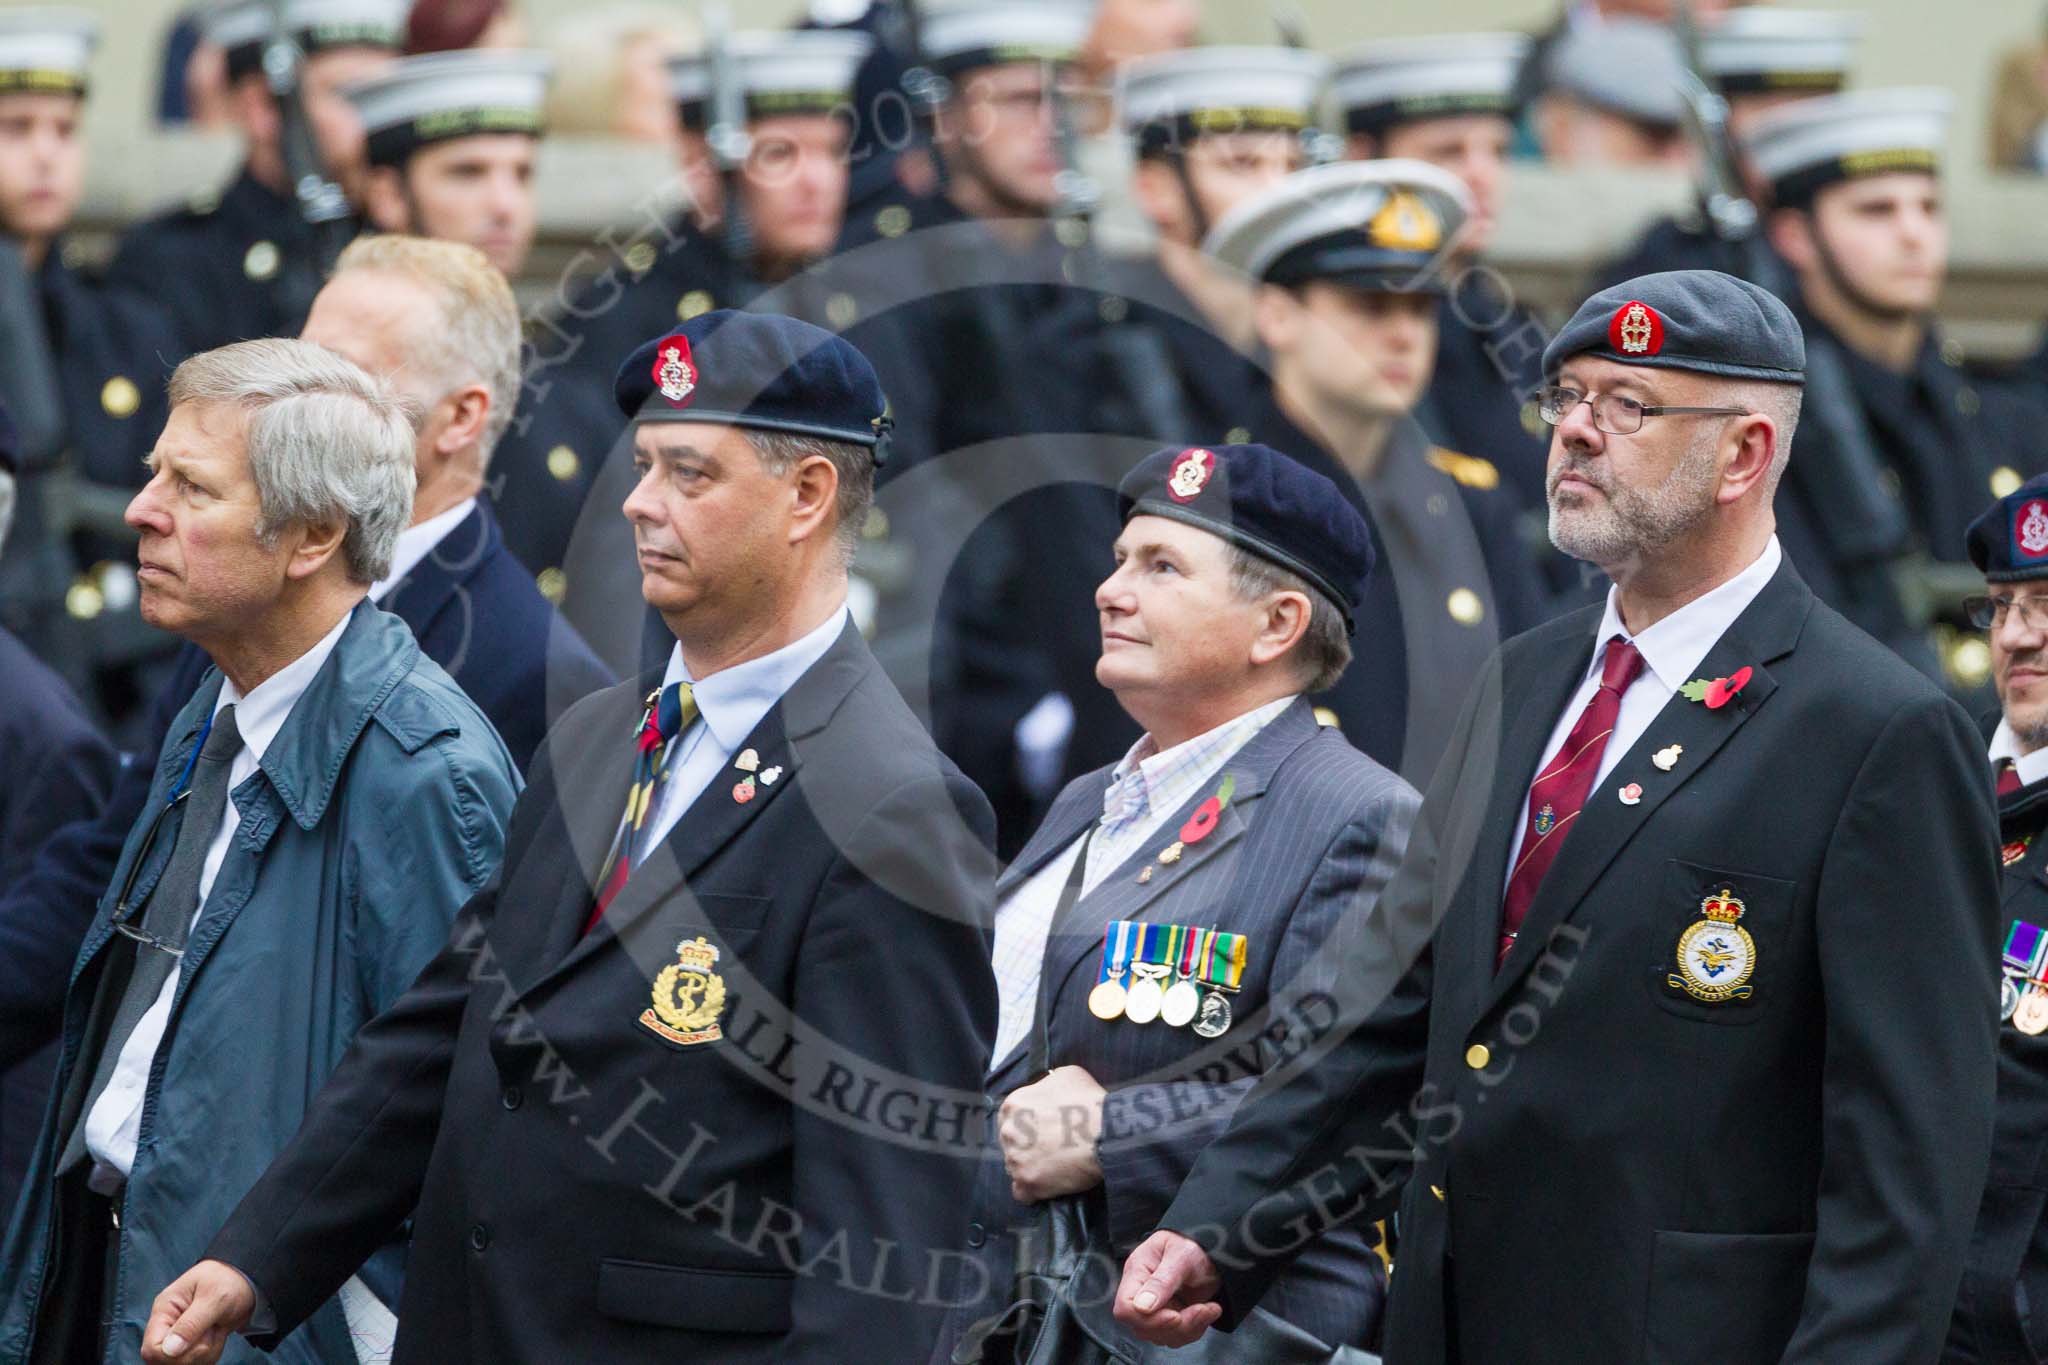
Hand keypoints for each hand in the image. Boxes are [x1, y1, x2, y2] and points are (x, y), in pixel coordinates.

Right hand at [142, 1260, 257, 1363]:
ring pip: (184, 1363)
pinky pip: (198, 1361)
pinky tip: (218, 1334)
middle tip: (212, 1329)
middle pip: (167, 1360)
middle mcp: (168, 1325)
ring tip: (216, 1328)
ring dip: (206, 1352)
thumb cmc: (229, 1280)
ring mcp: (180, 1336)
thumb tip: (169, 1350)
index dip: (172, 1355)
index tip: (198, 1341)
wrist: (245, 1281)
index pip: (151, 1348)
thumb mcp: (214, 1298)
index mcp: (165, 1310)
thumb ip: (192, 1324)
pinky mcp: (193, 1344)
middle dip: (194, 1352)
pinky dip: (212, 1353)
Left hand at [997, 1064, 1105, 1201]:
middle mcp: (1008, 1132)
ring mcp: (1015, 1159)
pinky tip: (1049, 1185)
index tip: (1043, 1131)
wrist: (1105, 1131)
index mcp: (1013, 1105)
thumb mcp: (1066, 1075)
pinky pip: (1022, 1193)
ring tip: (1054, 1167)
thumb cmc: (1088, 1100)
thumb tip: (1048, 1093)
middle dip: (1027, 1146)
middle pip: (1011, 1143)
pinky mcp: (1027, 1183)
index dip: (1027, 1126)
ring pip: (1015, 1167)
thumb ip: (1047, 1085)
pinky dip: (1034, 1191)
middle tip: (1051, 1149)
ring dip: (1031, 1168)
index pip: (1010, 1119)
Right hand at [1115, 1230, 1223, 1346]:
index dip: (1147, 1319)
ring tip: (1208, 1308)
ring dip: (1189, 1328)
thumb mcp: (1181, 1256)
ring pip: (1161, 1336)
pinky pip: (1177, 1337)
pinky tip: (1207, 1312)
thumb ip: (1162, 1280)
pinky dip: (1195, 1329)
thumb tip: (1142, 1307)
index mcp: (1137, 1272)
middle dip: (1176, 1326)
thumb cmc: (1192, 1244)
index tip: (1175, 1316)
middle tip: (1200, 1310)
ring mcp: (1155, 1308)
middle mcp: (1141, 1292)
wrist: (1210, 1251)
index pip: (1125, 1307)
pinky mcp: (1169, 1318)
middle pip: (1143, 1327)